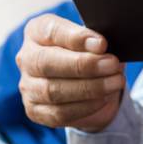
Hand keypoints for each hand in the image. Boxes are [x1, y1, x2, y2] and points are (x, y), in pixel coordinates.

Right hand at [16, 14, 124, 131]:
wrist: (88, 78)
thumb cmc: (90, 50)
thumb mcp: (94, 39)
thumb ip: (95, 40)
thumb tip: (102, 47)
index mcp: (38, 30)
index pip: (51, 31)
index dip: (76, 38)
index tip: (102, 44)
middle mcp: (27, 58)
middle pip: (47, 62)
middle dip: (84, 65)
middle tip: (112, 64)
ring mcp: (28, 86)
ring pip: (53, 90)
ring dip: (89, 88)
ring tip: (115, 82)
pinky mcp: (35, 111)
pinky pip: (58, 113)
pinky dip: (85, 106)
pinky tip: (104, 98)